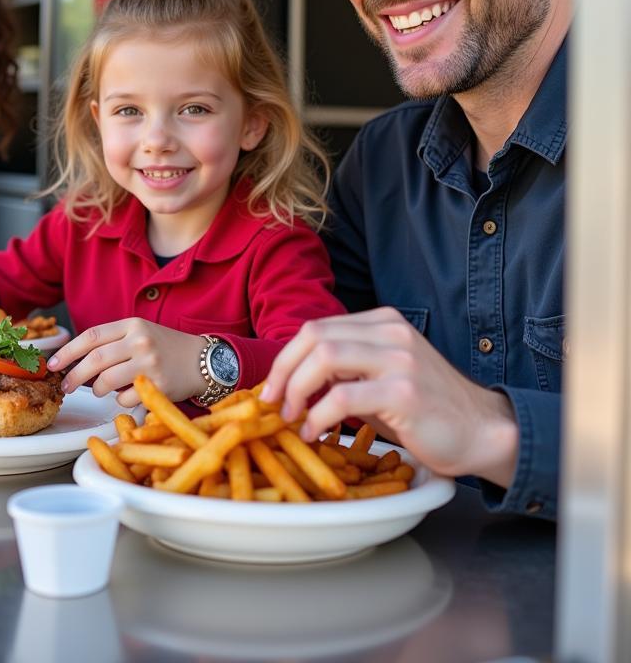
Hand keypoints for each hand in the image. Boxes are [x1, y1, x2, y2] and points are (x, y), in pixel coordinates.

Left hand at [47, 318, 206, 407]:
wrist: (202, 361)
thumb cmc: (165, 348)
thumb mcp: (140, 333)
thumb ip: (111, 342)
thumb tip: (74, 361)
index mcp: (132, 324)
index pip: (91, 336)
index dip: (67, 352)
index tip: (53, 364)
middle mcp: (140, 341)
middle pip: (94, 360)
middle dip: (73, 376)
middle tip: (65, 386)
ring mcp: (150, 364)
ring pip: (106, 382)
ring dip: (97, 390)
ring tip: (100, 390)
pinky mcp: (158, 386)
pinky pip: (124, 399)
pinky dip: (120, 400)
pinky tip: (128, 394)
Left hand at [259, 308, 518, 485]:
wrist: (484, 432)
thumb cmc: (428, 410)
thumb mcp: (382, 377)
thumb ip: (345, 370)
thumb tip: (292, 381)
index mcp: (382, 323)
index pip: (317, 328)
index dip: (286, 357)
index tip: (272, 386)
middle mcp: (390, 332)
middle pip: (314, 336)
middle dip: (284, 369)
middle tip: (272, 401)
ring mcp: (399, 359)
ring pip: (325, 358)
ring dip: (297, 389)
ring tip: (292, 416)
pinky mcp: (405, 392)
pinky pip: (344, 396)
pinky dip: (319, 415)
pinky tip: (315, 431)